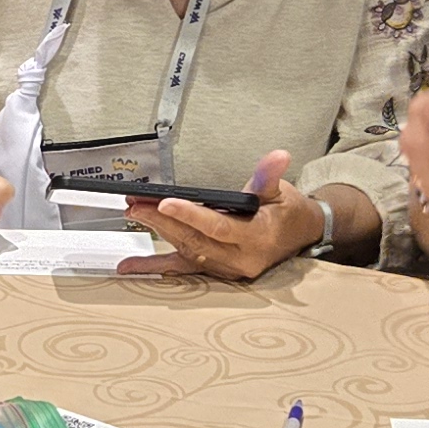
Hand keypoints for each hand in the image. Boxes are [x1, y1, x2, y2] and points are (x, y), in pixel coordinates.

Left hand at [125, 154, 327, 281]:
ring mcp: (226, 268)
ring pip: (186, 251)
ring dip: (158, 233)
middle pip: (195, 240)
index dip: (190, 215)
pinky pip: (182, 270)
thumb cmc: (287, 213)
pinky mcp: (216, 270)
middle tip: (136, 205)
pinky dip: (155, 267)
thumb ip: (270, 175)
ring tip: (134, 215)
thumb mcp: (281, 191)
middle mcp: (240, 258)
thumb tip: (278, 157)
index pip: (218, 226)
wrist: (300, 238)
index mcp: (256, 237)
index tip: (165, 202)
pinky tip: (128, 267)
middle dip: (162, 221)